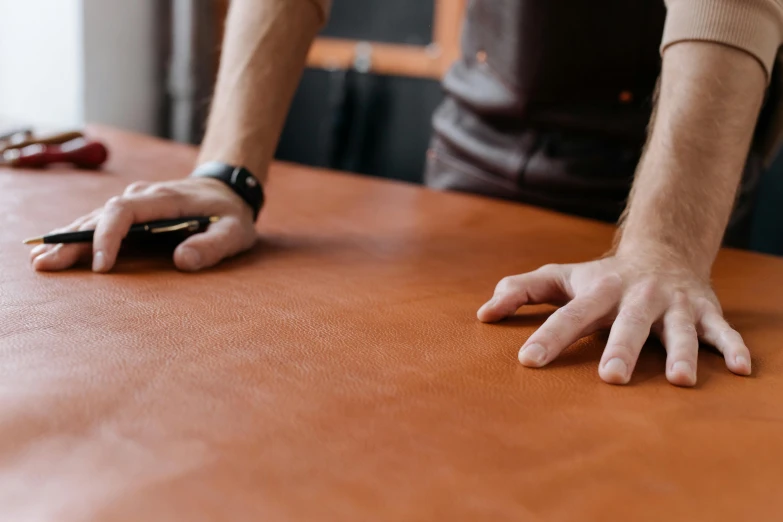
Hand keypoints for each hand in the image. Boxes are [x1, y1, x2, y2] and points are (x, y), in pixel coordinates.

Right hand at [30, 178, 257, 272]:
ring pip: (94, 218)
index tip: (101, 266)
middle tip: (47, 264)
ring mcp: (134, 203)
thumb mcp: (236, 231)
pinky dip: (77, 236)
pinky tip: (56, 249)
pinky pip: (99, 222)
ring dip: (68, 239)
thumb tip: (183, 261)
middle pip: (100, 215)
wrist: (227, 190)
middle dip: (73, 240)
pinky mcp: (131, 212)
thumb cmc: (231, 213)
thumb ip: (213, 246)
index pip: (124, 211)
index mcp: (165, 199)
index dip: (108, 236)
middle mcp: (143, 197)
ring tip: (41, 260)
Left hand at [477, 255, 751, 386]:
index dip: (549, 337)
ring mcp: (673, 304)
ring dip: (682, 353)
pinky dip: (733, 348)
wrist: (662, 251)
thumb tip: (482, 314)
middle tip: (611, 378)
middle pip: (628, 325)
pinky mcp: (704, 311)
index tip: (528, 361)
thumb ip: (522, 291)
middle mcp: (637, 296)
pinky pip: (722, 331)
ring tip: (680, 381)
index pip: (569, 315)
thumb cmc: (601, 277)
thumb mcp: (562, 278)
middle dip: (621, 349)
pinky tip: (742, 370)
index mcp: (599, 291)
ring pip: (679, 330)